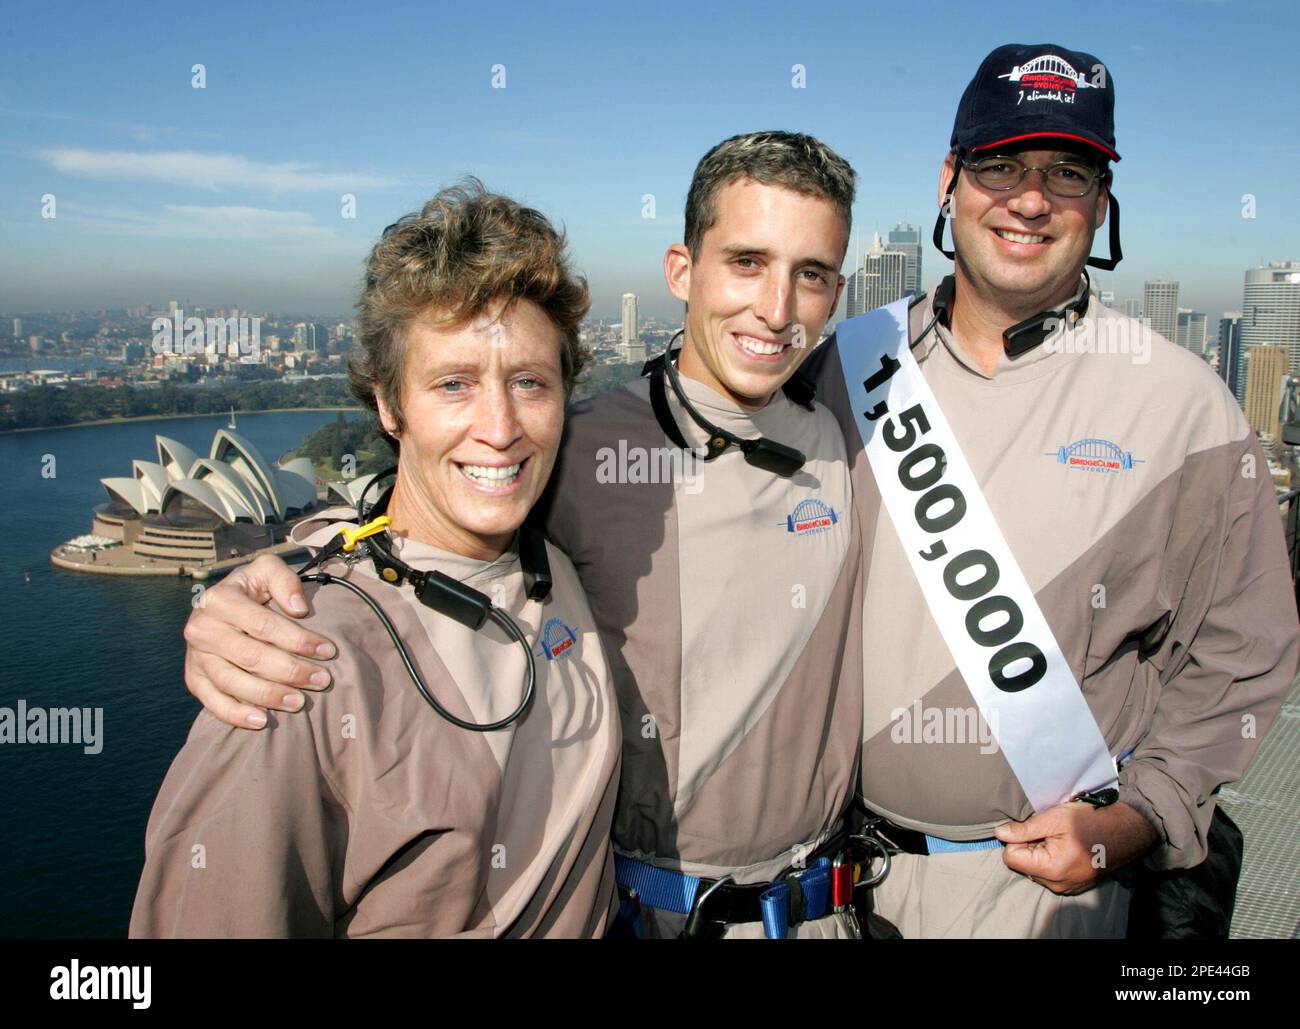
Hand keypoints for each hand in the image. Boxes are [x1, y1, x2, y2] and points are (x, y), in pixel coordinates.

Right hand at [184, 554, 337, 728]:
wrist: (220, 607)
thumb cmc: (252, 590)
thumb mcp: (267, 571)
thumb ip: (284, 580)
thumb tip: (299, 608)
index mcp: (220, 599)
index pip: (264, 624)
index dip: (298, 639)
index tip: (328, 651)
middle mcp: (202, 628)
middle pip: (251, 656)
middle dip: (291, 670)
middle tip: (322, 680)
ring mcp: (195, 656)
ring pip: (232, 681)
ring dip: (269, 695)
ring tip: (299, 702)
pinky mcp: (194, 679)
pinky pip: (212, 702)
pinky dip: (236, 714)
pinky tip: (262, 720)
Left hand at [994, 801, 1158, 894]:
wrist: (1124, 832)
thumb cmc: (1090, 822)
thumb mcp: (1054, 818)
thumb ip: (1024, 829)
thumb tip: (999, 833)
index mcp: (1051, 869)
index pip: (1011, 857)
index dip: (1017, 839)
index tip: (1034, 829)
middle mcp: (1057, 884)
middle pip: (1023, 864)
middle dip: (1030, 846)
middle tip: (1051, 832)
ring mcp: (1066, 888)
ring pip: (1035, 868)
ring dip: (1041, 852)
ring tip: (1061, 839)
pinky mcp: (1072, 886)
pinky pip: (1049, 873)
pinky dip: (1052, 859)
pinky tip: (1067, 847)